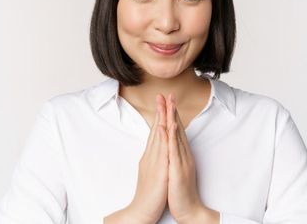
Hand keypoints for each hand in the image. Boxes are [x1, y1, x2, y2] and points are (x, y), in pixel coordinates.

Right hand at [120, 94, 170, 223]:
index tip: (162, 102)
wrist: (142, 211)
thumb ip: (154, 160)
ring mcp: (154, 162)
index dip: (159, 117)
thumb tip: (157, 151)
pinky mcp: (159, 171)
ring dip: (162, 119)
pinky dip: (162, 138)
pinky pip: (161, 151)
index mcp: (151, 157)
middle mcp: (151, 156)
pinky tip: (163, 127)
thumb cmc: (148, 195)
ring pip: (158, 136)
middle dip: (160, 111)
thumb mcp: (152, 173)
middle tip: (162, 94)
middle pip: (156, 130)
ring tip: (164, 104)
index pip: (155, 133)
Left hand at [165, 94, 218, 223]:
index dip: (171, 115)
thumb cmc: (180, 191)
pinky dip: (170, 137)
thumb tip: (170, 146)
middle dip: (172, 111)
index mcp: (180, 154)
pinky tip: (167, 126)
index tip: (167, 100)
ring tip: (168, 103)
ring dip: (172, 118)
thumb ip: (174, 157)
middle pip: (177, 129)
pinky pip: (173, 151)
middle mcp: (183, 155)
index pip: (176, 131)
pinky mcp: (177, 170)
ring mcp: (181, 161)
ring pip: (176, 136)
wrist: (189, 210)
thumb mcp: (175, 169)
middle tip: (168, 94)